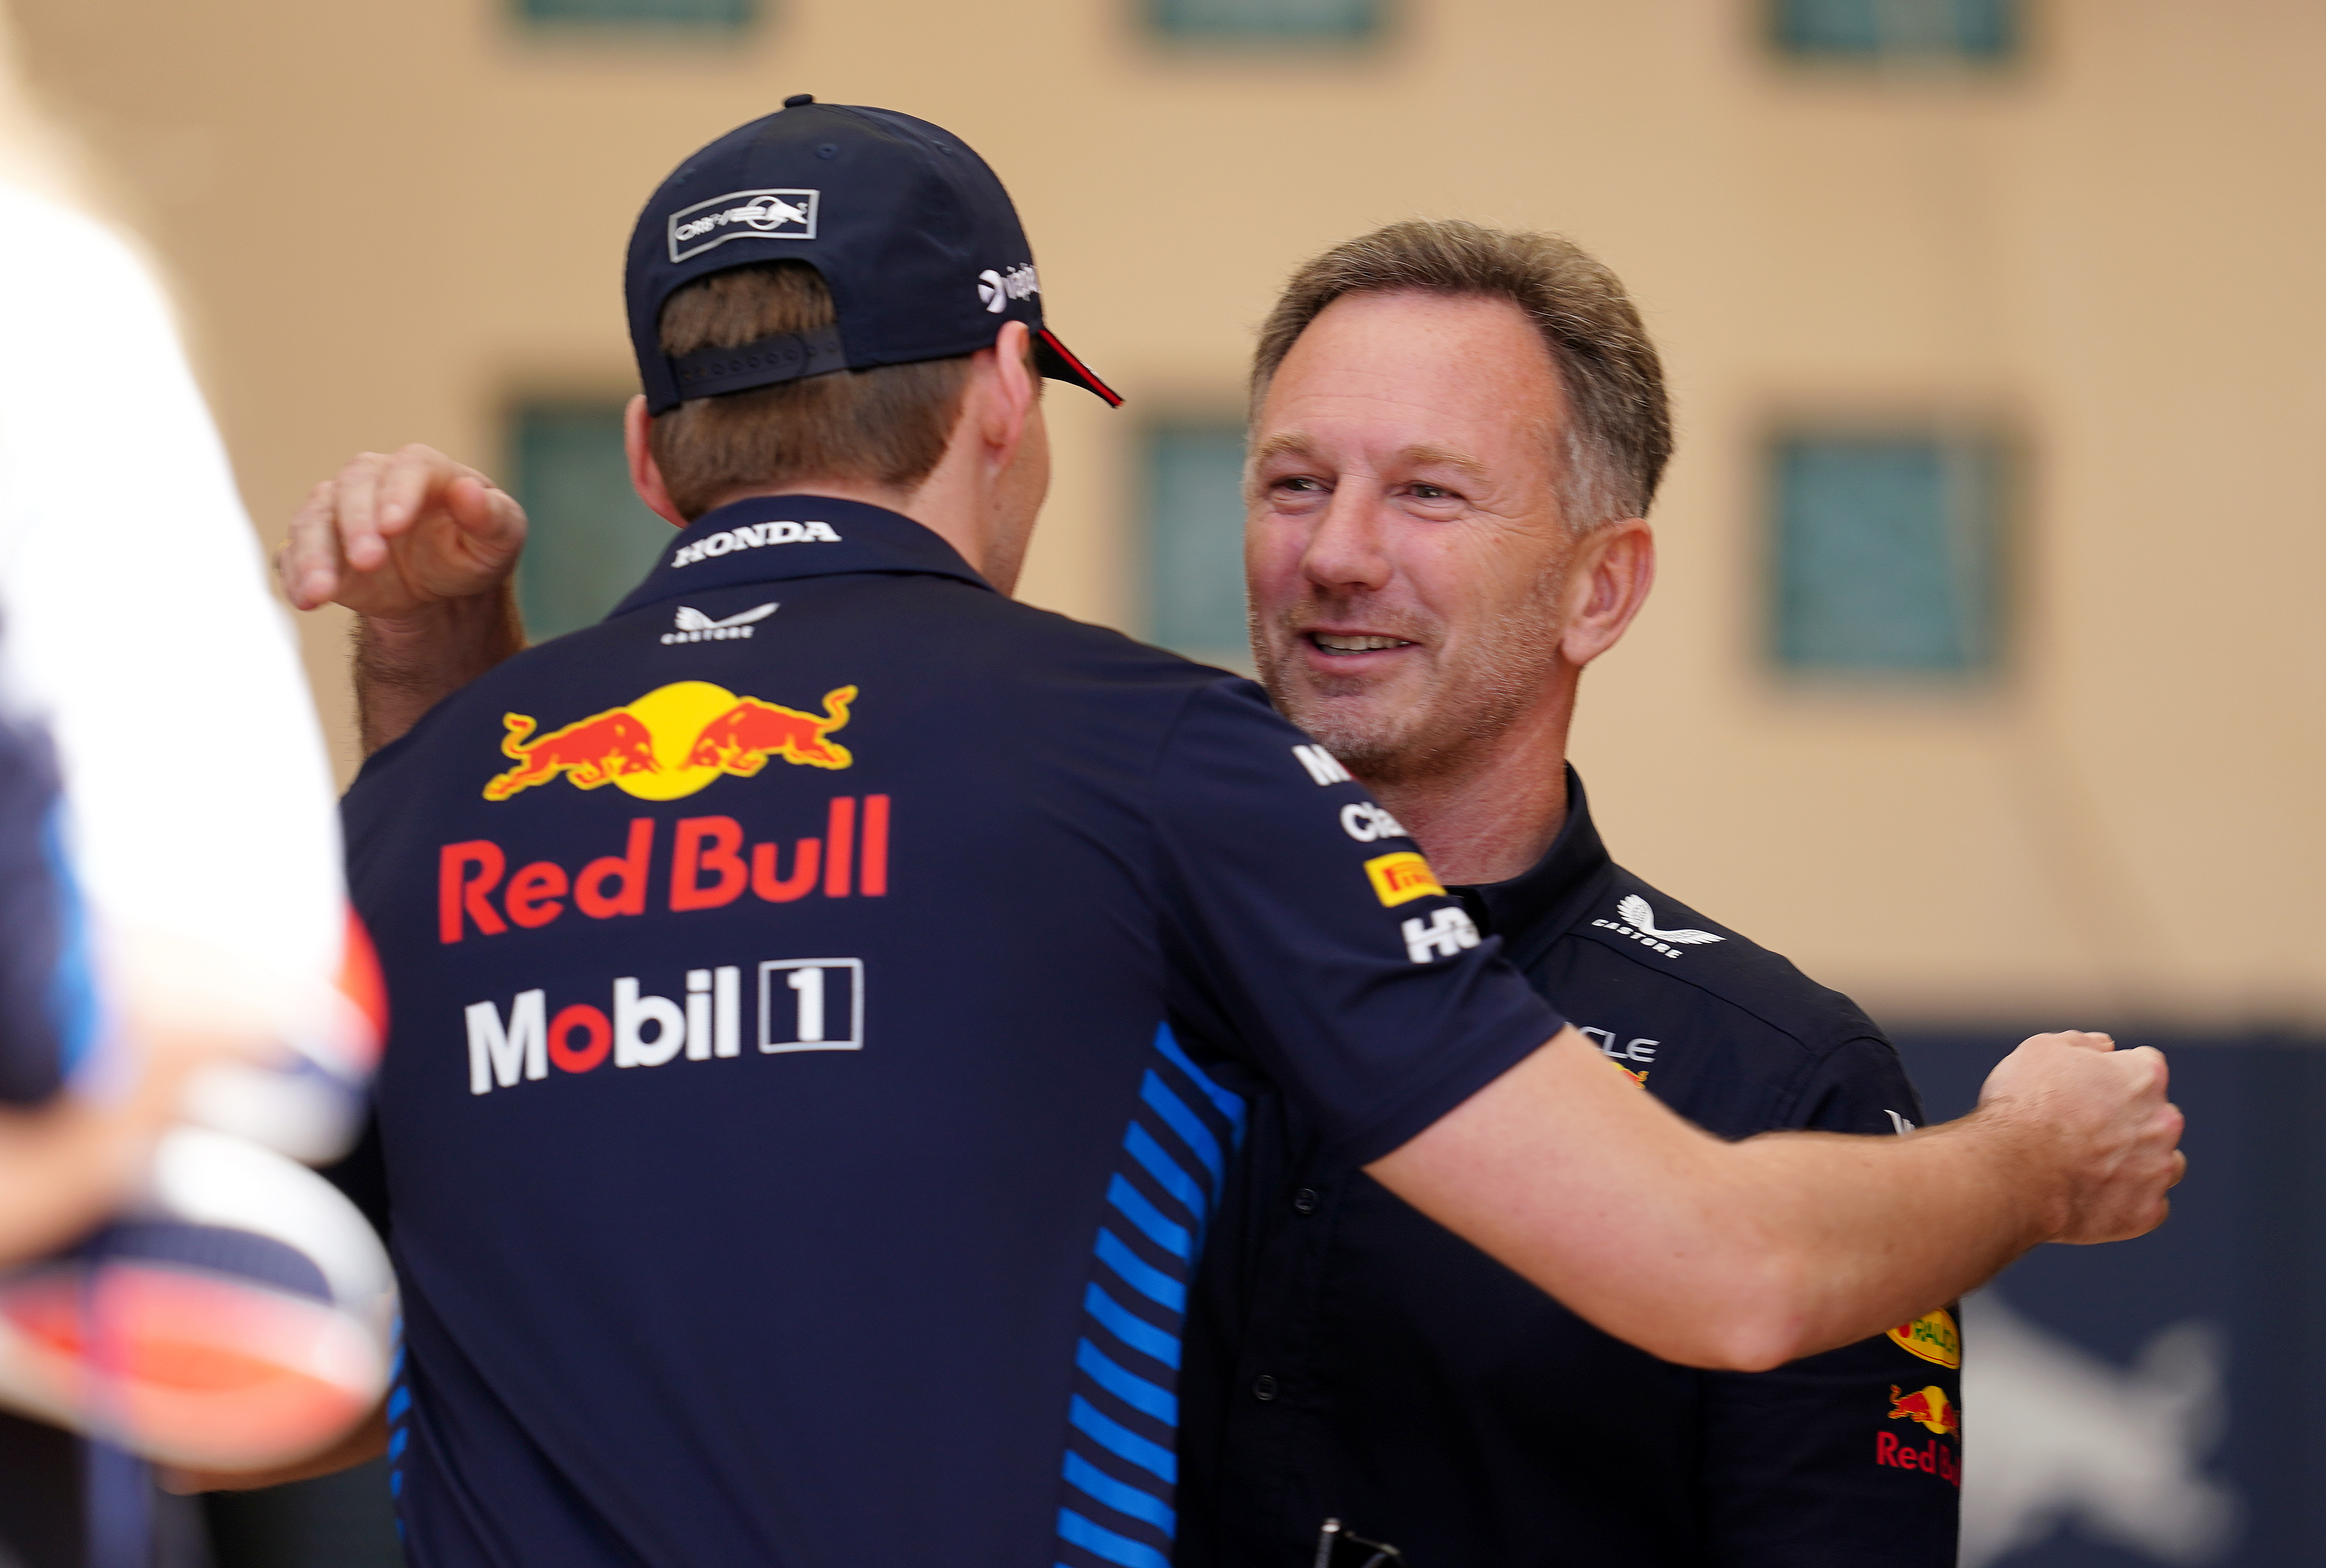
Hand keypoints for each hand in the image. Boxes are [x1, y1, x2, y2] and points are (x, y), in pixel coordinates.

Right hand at [277, 444, 526, 622]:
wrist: (442, 589)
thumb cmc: (473, 551)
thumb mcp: (500, 539)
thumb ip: (492, 516)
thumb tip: (469, 491)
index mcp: (423, 470)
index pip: (407, 468)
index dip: (397, 493)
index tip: (394, 526)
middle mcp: (372, 481)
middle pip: (353, 487)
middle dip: (356, 524)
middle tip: (367, 561)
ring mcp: (337, 512)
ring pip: (313, 519)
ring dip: (315, 554)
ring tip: (322, 591)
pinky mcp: (317, 546)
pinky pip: (293, 554)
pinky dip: (295, 576)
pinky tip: (305, 599)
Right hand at [1977, 1031, 2184, 1244]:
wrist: (2012, 1173)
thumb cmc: (2024, 1107)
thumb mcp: (2040, 1050)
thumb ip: (2081, 1043)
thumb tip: (2105, 1045)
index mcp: (2144, 1078)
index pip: (2145, 1067)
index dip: (2113, 1075)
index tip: (2086, 1088)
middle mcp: (2163, 1123)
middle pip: (2158, 1117)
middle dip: (2130, 1121)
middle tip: (2081, 1130)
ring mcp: (2157, 1172)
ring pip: (2163, 1164)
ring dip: (2138, 1163)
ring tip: (2091, 1168)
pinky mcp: (2145, 1214)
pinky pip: (2148, 1207)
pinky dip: (2126, 1202)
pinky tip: (2092, 1197)